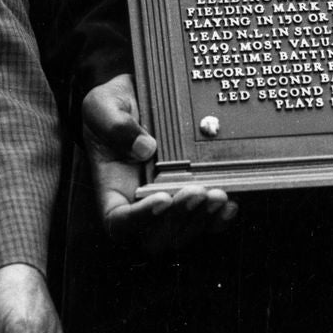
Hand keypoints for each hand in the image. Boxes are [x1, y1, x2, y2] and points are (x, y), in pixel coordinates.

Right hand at [82, 74, 235, 250]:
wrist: (140, 95)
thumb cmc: (114, 105)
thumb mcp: (102, 105)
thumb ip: (115, 125)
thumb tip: (145, 149)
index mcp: (112, 189)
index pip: (119, 222)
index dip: (141, 219)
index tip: (162, 198)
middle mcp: (139, 204)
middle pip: (156, 238)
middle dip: (179, 220)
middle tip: (197, 190)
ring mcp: (167, 204)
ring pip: (183, 233)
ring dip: (202, 219)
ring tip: (218, 194)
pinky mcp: (190, 196)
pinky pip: (205, 221)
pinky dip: (218, 220)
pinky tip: (229, 203)